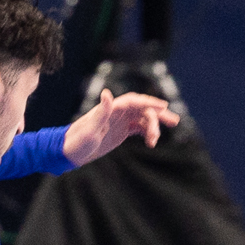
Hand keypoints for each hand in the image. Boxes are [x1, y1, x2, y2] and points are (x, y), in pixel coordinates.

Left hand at [62, 90, 181, 165]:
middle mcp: (117, 112)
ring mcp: (120, 121)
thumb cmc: (78, 140)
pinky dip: (147, 133)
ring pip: (143, 118)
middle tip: (174, 122)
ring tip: (156, 142)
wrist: (70, 151)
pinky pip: (139, 128)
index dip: (150, 102)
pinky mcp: (121, 131)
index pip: (135, 101)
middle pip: (143, 109)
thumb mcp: (90, 128)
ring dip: (154, 127)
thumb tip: (107, 93)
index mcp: (111, 109)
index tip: (164, 107)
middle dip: (158, 115)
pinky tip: (152, 142)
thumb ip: (101, 111)